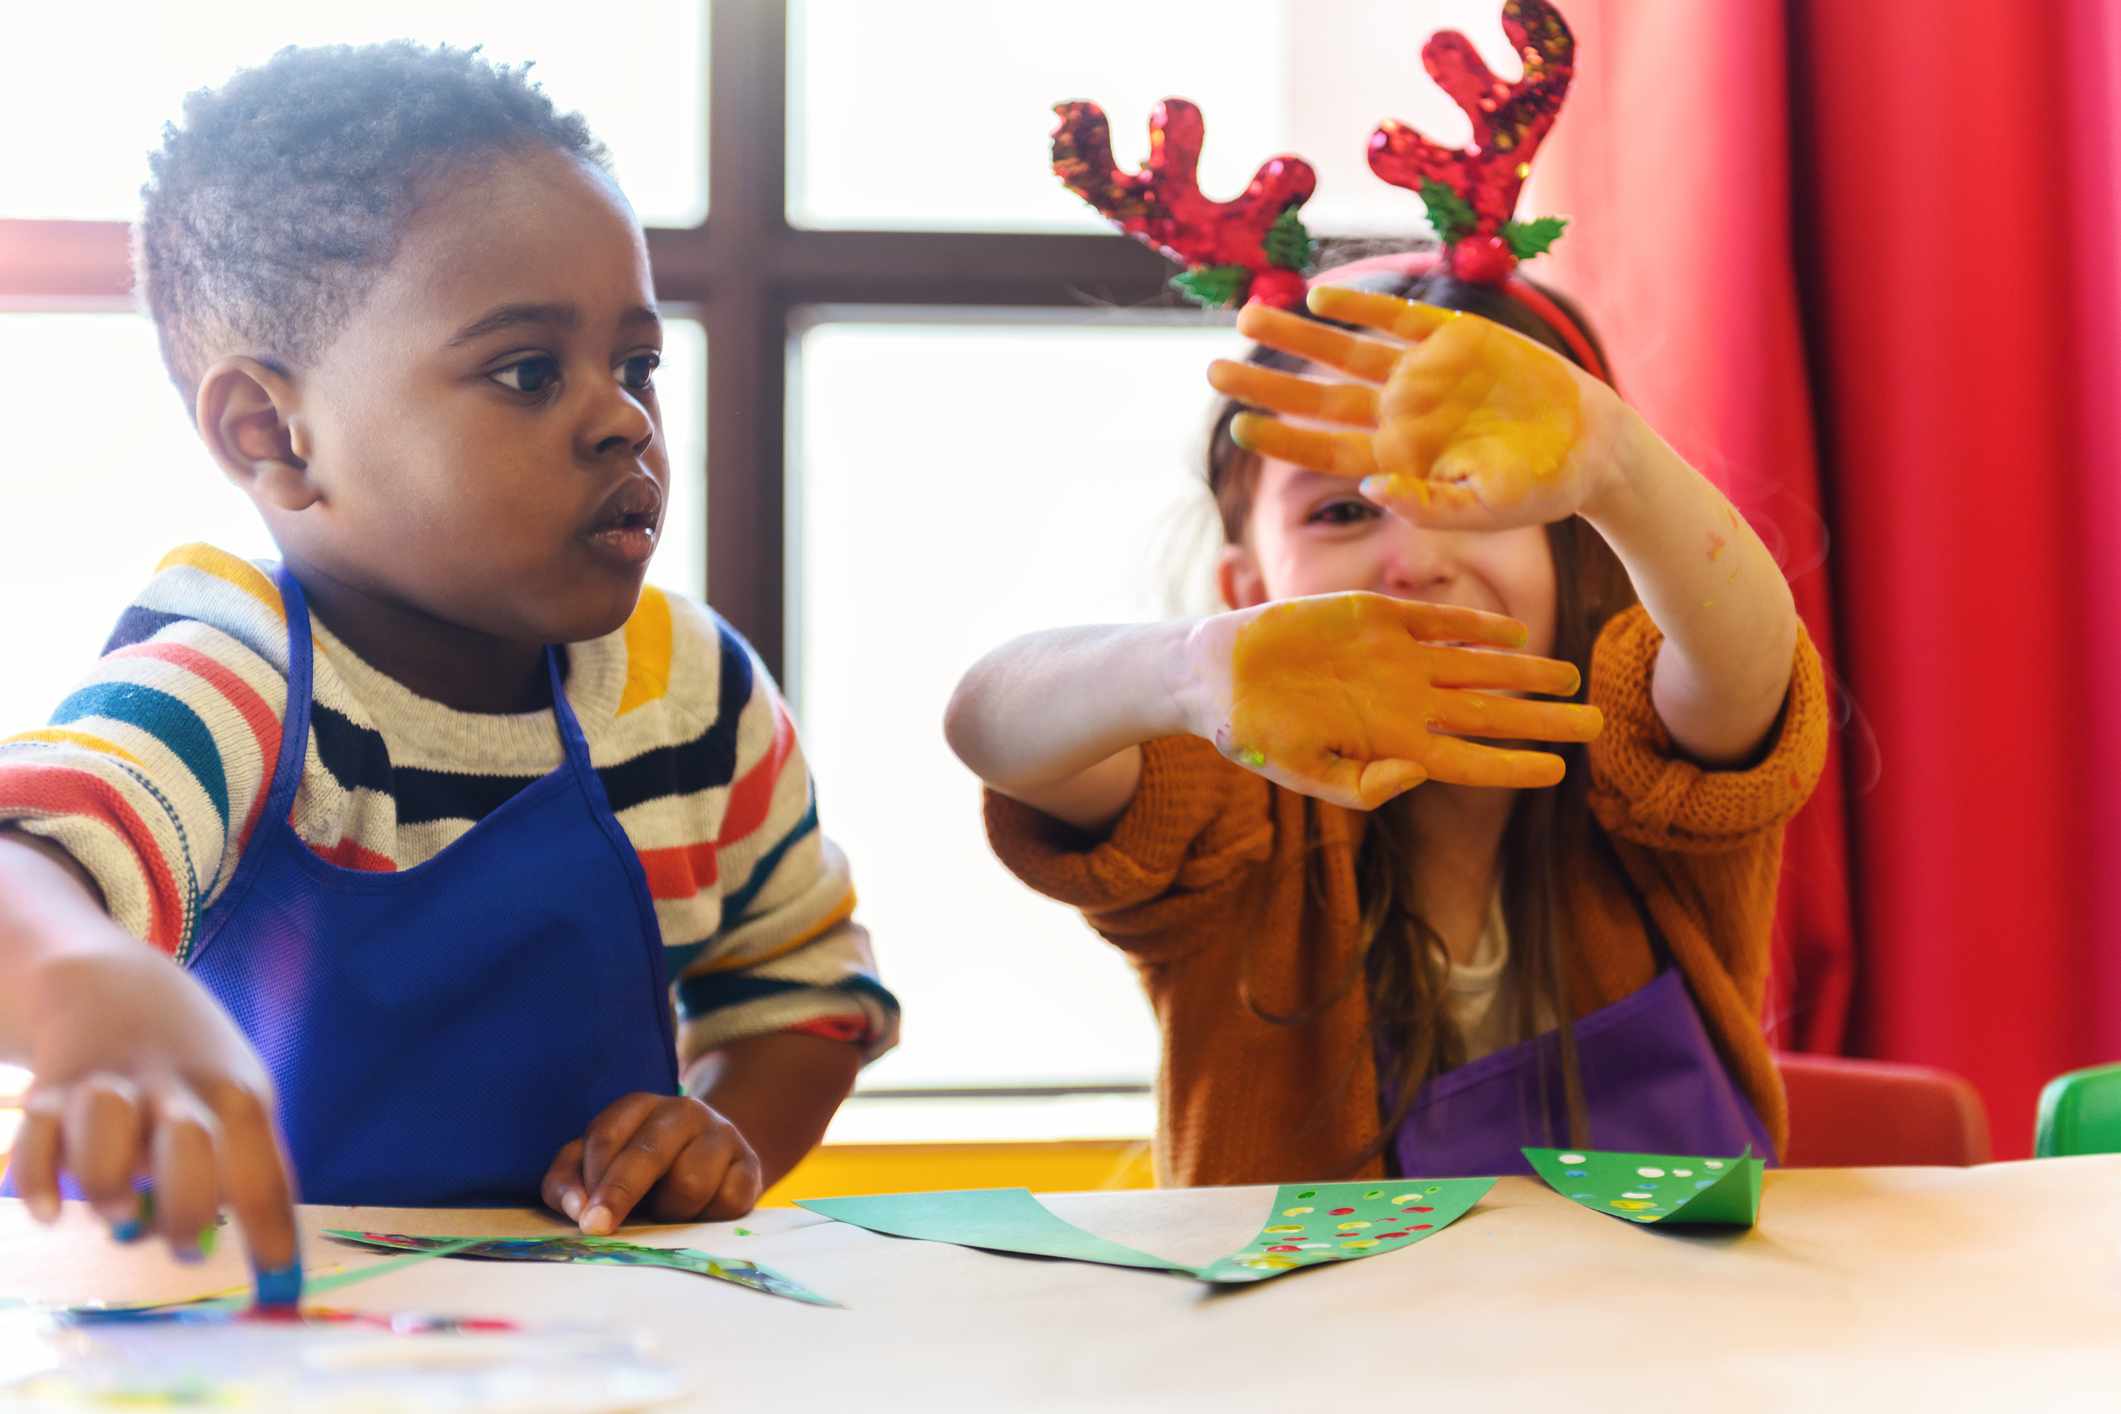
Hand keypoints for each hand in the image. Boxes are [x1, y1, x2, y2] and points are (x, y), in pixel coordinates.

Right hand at [11, 934, 299, 1276]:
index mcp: (235, 1093)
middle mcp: (174, 1088)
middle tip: (184, 1246)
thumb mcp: (238, 1095)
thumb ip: (244, 1164)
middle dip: (186, 1209)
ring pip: (105, 1133)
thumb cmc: (192, 1065)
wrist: (113, 987)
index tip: (279, 1286)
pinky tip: (53, 1210)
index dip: (270, 1230)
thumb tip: (254, 1248)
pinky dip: (39, 1183)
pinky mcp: (48, 1092)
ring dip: (109, 1185)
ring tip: (118, 1213)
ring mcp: (108, 1085)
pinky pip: (37, 1142)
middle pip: (188, 1145)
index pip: (261, 1165)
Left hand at [542, 1093, 761, 1233]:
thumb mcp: (596, 1166)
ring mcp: (721, 1135)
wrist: (711, 1159)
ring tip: (666, 1212)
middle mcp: (682, 1112)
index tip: (584, 1216)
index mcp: (638, 1106)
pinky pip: (727, 1200)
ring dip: (670, 1211)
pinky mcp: (749, 1165)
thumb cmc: (640, 1168)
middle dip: (619, 1193)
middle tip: (599, 1228)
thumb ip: (569, 1181)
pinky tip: (700, 1212)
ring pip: (690, 1182)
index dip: (593, 1178)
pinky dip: (708, 1217)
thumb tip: (578, 1209)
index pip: (607, 1136)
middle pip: (649, 1154)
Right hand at [1176, 592, 1602, 808]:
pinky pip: (1440, 622)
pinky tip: (1514, 634)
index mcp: (1394, 747)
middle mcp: (1407, 703)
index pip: (1470, 762)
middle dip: (1544, 720)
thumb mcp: (1304, 774)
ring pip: (1478, 668)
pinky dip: (1478, 627)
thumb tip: (1418, 779)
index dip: (1515, 767)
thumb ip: (1363, 786)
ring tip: (1571, 678)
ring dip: (1525, 673)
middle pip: (1491, 714)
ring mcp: (1397, 659)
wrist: (1217, 674)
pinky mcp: (1378, 617)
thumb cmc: (1256, 736)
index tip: (1559, 772)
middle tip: (1596, 725)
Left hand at [1207, 288, 1629, 529]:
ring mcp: (1422, 374)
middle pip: (1316, 397)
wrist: (1593, 446)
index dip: (1281, 438)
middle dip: (1266, 382)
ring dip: (1295, 336)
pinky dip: (1359, 307)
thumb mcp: (1483, 509)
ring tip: (1247, 317)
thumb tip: (1368, 488)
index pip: (1323, 450)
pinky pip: (1395, 317)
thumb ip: (1426, 506)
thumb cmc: (1538, 489)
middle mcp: (1399, 415)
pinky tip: (1318, 298)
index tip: (1240, 426)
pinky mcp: (1454, 338)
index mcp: (1398, 460)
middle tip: (1212, 369)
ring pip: (1343, 351)